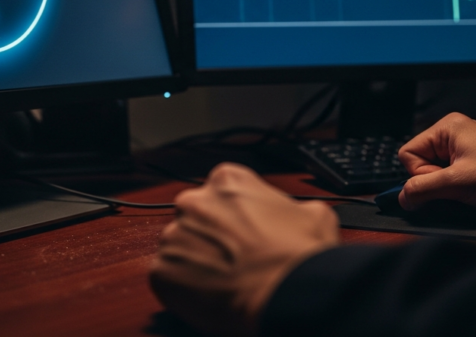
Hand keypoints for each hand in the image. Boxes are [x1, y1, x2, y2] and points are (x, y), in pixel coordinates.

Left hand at [150, 163, 339, 336]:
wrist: (284, 295)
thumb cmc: (298, 256)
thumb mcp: (314, 214)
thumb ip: (291, 207)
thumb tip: (294, 217)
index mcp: (227, 180)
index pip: (222, 192)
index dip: (236, 216)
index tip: (245, 233)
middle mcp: (194, 202)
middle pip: (195, 217)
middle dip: (210, 236)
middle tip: (233, 259)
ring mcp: (174, 236)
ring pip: (179, 247)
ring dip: (195, 262)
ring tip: (224, 281)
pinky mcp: (161, 271)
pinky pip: (167, 278)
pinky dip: (183, 288)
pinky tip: (209, 297)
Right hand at [398, 113, 475, 212]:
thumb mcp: (457, 184)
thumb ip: (422, 189)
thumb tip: (402, 198)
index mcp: (447, 127)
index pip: (408, 153)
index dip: (421, 174)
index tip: (445, 183)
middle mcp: (453, 132)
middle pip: (420, 162)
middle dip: (435, 181)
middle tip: (459, 188)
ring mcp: (463, 145)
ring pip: (435, 172)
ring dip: (447, 186)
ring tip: (469, 189)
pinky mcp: (472, 159)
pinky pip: (449, 175)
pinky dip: (456, 187)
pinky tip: (473, 190)